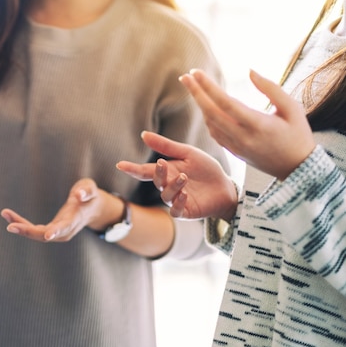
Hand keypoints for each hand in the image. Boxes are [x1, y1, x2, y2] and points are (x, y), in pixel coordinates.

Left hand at [0, 178, 103, 241]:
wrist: (91, 209)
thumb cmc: (90, 196)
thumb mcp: (91, 189)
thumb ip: (87, 191)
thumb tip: (79, 194)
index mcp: (76, 219)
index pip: (65, 227)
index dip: (56, 231)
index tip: (47, 234)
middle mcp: (65, 230)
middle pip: (45, 235)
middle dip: (28, 232)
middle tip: (10, 226)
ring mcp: (57, 233)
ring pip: (37, 234)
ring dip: (21, 227)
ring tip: (5, 214)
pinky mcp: (50, 230)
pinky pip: (33, 230)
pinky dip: (21, 223)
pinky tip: (8, 216)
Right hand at [116, 131, 236, 220]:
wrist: (226, 187)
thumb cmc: (206, 170)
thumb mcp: (187, 153)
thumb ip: (166, 146)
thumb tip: (143, 134)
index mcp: (166, 172)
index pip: (145, 171)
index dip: (132, 169)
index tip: (120, 165)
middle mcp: (168, 186)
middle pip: (156, 181)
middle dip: (157, 173)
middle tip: (162, 163)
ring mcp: (176, 200)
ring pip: (165, 196)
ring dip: (172, 186)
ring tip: (184, 177)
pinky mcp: (186, 212)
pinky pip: (175, 210)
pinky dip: (178, 203)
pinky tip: (185, 194)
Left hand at [180, 69, 315, 180]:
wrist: (297, 168)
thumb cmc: (298, 134)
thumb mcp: (292, 108)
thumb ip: (272, 89)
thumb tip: (250, 71)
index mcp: (259, 125)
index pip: (226, 103)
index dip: (209, 87)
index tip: (196, 72)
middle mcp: (244, 137)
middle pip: (212, 113)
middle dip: (196, 93)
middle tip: (184, 77)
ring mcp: (236, 147)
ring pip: (210, 123)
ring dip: (199, 104)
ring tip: (193, 86)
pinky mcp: (234, 152)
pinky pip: (214, 133)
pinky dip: (207, 117)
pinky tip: (204, 104)